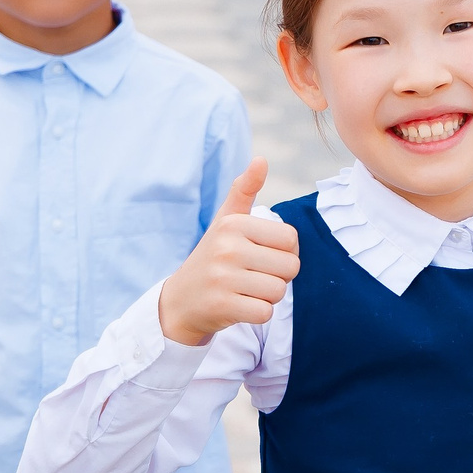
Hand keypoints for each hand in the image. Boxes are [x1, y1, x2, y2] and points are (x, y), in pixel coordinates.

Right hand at [159, 159, 299, 345]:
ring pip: (278, 291)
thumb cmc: (213, 257)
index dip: (284, 252)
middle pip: (290, 267)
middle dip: (278, 276)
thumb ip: (244, 190)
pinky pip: (265, 312)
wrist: (181, 300)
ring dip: (267, 296)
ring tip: (244, 290)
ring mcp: (222, 277)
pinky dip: (257, 313)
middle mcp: (227, 247)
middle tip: (251, 276)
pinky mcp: (221, 305)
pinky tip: (239, 305)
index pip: (291, 240)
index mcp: (234, 224)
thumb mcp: (225, 221)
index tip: (260, 255)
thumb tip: (261, 159)